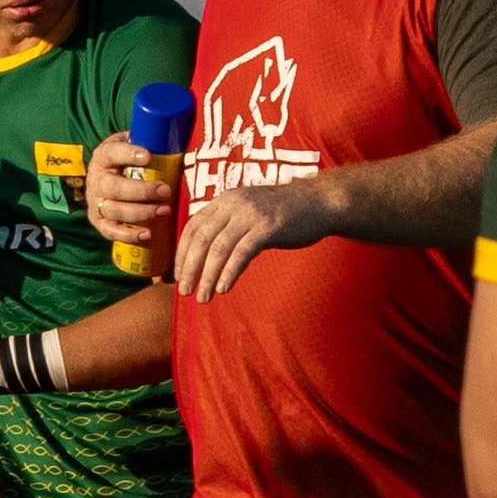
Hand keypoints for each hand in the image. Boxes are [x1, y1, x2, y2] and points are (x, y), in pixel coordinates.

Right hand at [85, 131, 176, 259]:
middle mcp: (96, 180)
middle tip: (166, 190)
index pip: (111, 153)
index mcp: (103, 156)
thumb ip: (149, 140)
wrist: (105, 177)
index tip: (148, 156)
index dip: (128, 154)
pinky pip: (111, 231)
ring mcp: (96, 202)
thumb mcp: (133, 145)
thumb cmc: (128, 160)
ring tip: (165, 210)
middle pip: (114, 188)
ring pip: (115, 211)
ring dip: (141, 213)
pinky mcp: (99, 222)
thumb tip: (186, 135)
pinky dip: (129, 235)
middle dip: (142, 191)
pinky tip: (148, 234)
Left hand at [172, 175, 331, 301]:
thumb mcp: (248, 213)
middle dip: (190, 268)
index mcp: (224, 201)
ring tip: (203, 297)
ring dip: (208, 276)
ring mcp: (251, 215)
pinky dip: (230, 272)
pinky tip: (224, 288)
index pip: (193, 227)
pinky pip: (242, 253)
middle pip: (202, 239)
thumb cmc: (283, 212)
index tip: (178, 275)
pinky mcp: (268, 227)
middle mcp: (233, 204)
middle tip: (184, 292)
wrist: (318, 202)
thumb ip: (228, 227)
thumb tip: (207, 255)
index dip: (182, 253)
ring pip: (219, 248)